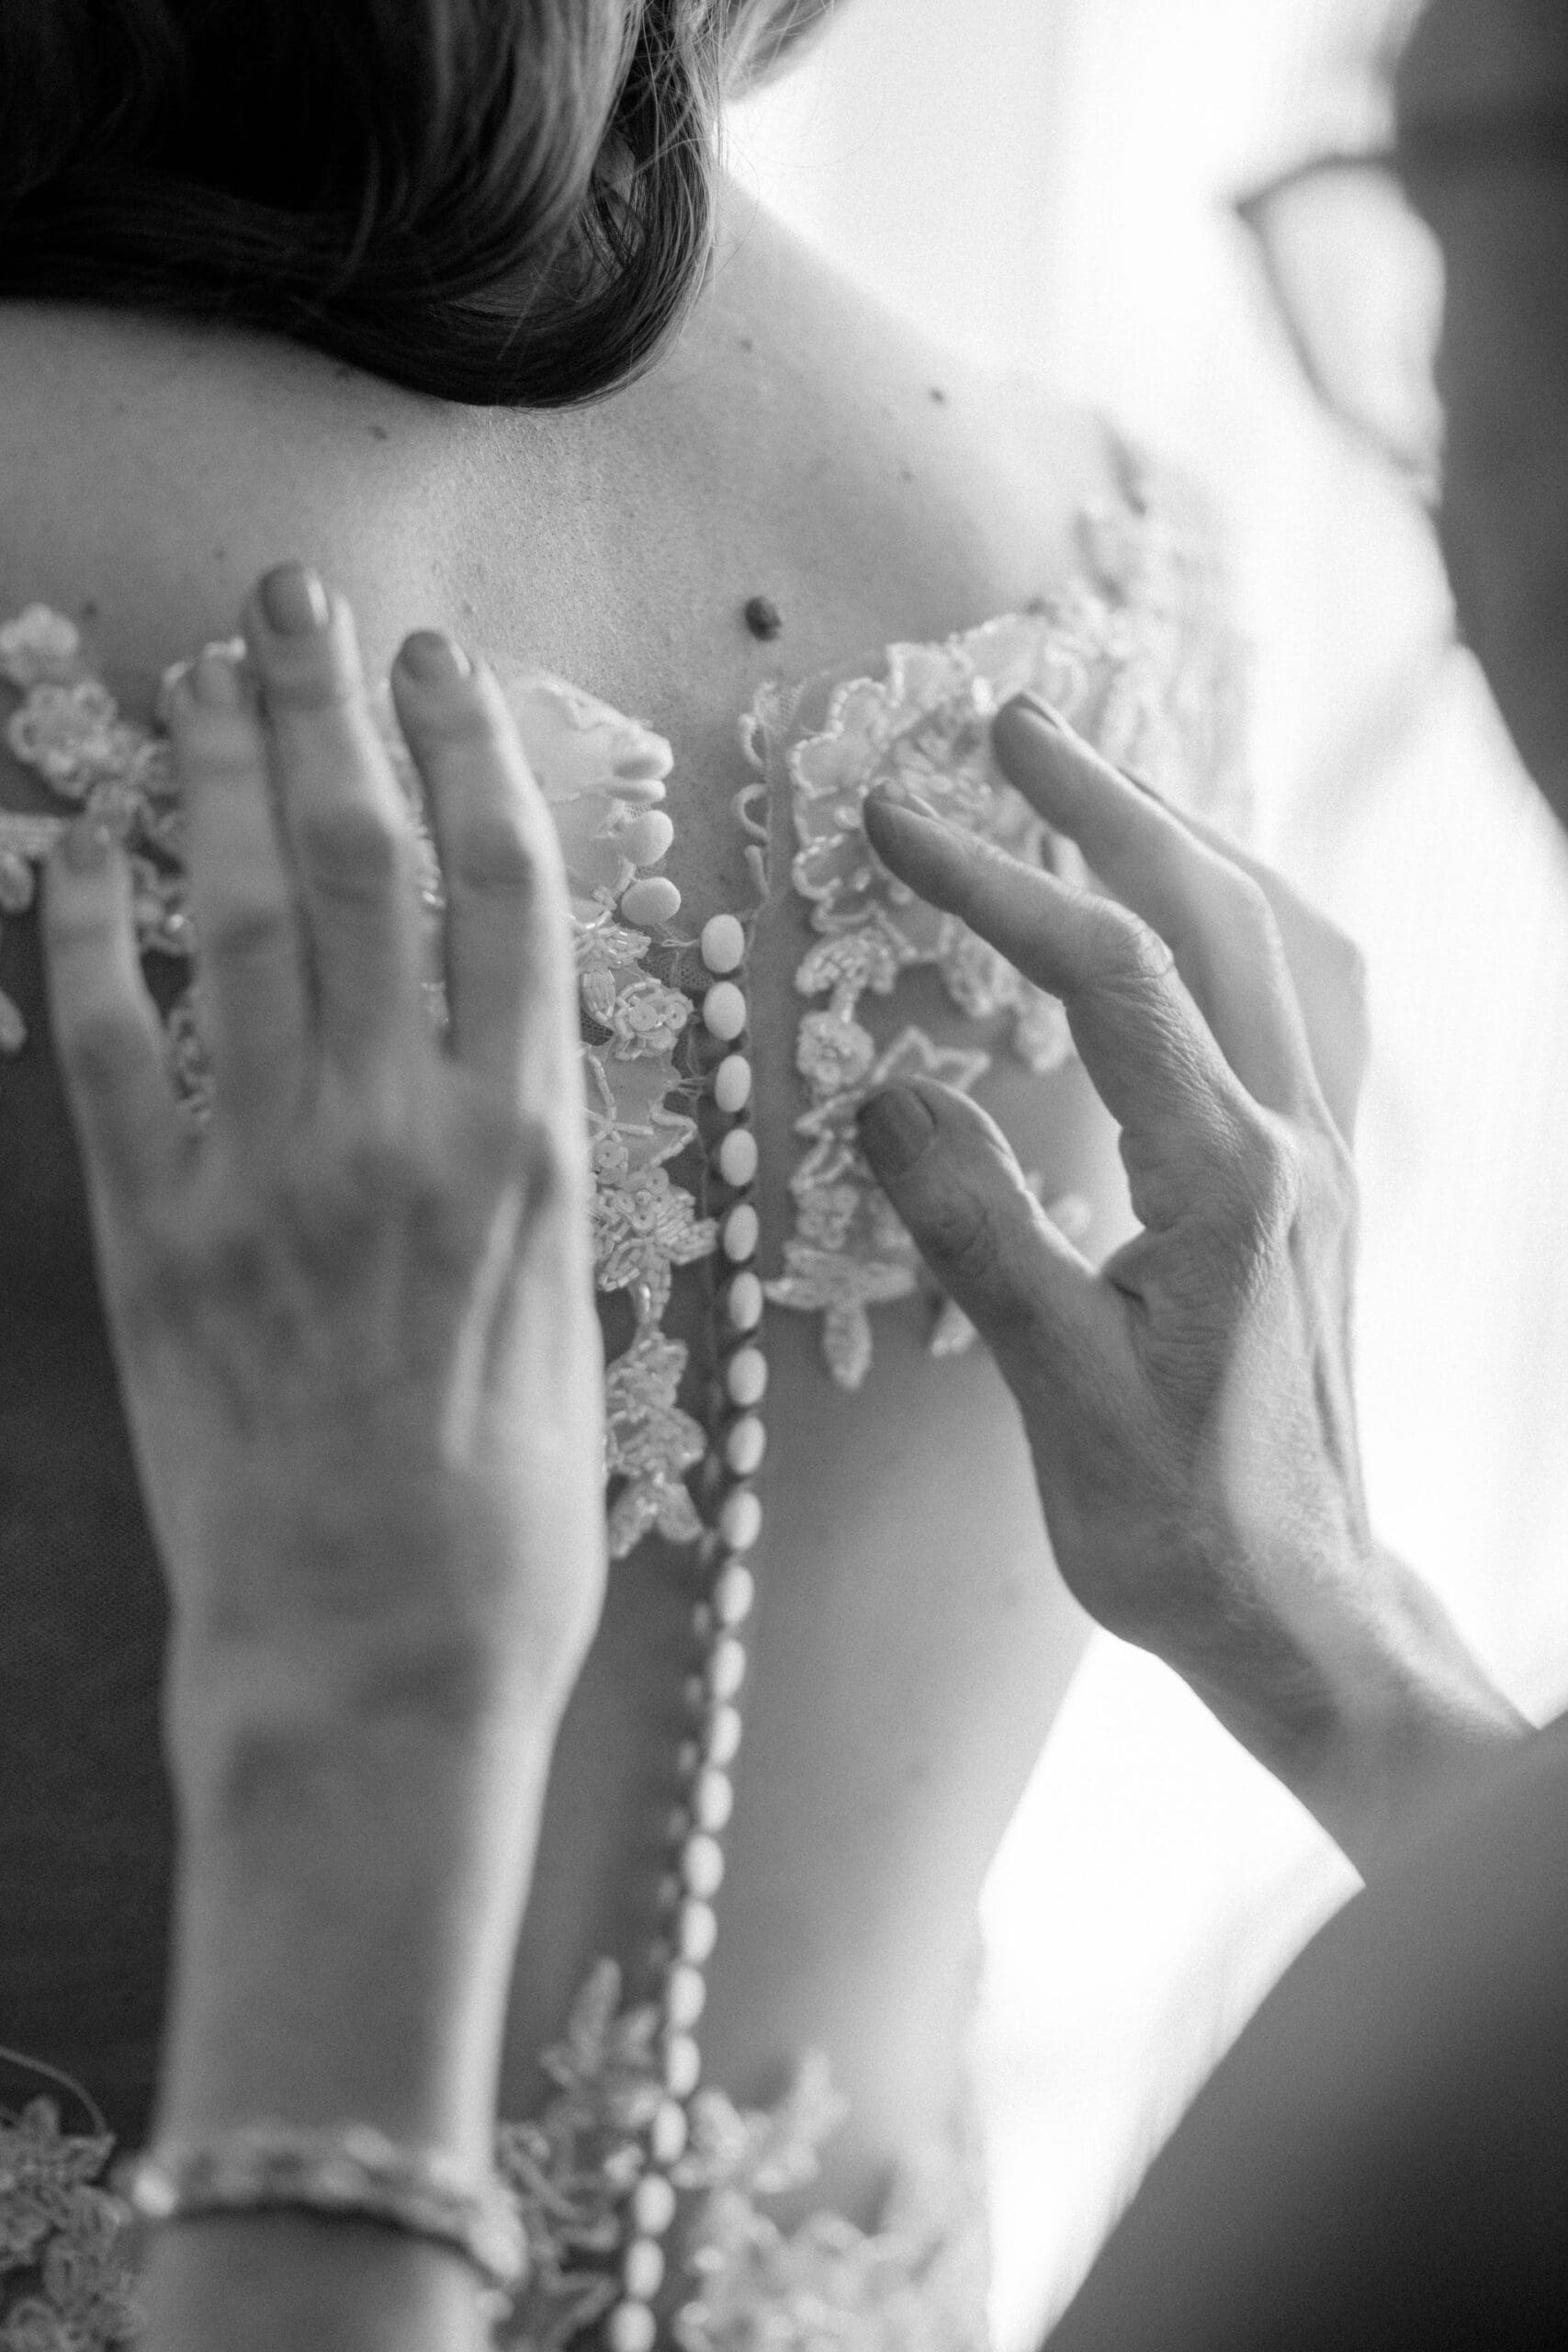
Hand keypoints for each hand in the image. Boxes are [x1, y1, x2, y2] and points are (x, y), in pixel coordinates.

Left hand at [41, 566, 605, 1795]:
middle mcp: (408, 1129)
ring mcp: (273, 1174)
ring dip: (218, 779)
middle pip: (370, 865)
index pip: (508, 897)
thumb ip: (540, 1183)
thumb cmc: (511, 1528)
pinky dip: (86, 936)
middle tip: (300, 602)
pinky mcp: (156, 1237)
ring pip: (245, 921)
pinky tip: (75, 851)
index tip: (445, 667)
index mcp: (536, 1149)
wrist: (376, 1666)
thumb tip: (512, 1075)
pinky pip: (109, 1048)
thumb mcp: (582, 1330)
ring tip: (201, 678)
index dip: (473, 758)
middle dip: (332, 712)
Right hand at [858, 698, 1524, 1874]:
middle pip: (1215, 911)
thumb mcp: (1058, 1395)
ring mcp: (1316, 1155)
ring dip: (1180, 842)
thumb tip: (884, 1093)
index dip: (998, 883)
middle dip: (1106, 802)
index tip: (890, 819)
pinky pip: (1297, 999)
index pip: (1112, 975)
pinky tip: (1184, 921)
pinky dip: (1234, 920)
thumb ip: (979, 1233)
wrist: (1299, 1605)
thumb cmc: (1178, 1525)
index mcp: (1229, 1179)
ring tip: (1087, 787)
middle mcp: (1292, 1142)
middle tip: (1005, 724)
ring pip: (1273, 942)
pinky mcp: (1309, 1183)